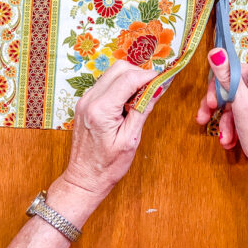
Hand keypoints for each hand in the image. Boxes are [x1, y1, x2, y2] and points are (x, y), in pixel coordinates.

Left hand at [61, 60, 161, 199]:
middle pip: (119, 68)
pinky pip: (106, 83)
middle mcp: (90, 100)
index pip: (128, 78)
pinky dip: (120, 86)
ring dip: (130, 79)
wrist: (84, 178)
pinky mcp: (85, 102)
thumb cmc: (107, 166)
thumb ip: (142, 110)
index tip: (163, 79)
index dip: (149, 75)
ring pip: (112, 73)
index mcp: (101, 110)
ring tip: (141, 97)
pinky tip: (128, 102)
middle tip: (153, 88)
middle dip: (139, 74)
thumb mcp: (130, 140)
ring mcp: (85, 99)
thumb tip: (157, 88)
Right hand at [195, 48, 247, 171]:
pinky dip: (236, 127)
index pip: (231, 70)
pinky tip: (232, 140)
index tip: (209, 104)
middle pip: (232, 88)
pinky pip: (246, 114)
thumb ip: (226, 76)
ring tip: (224, 138)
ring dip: (226, 122)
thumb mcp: (239, 103)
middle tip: (204, 118)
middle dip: (218, 108)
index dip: (216, 88)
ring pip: (237, 104)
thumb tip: (217, 51)